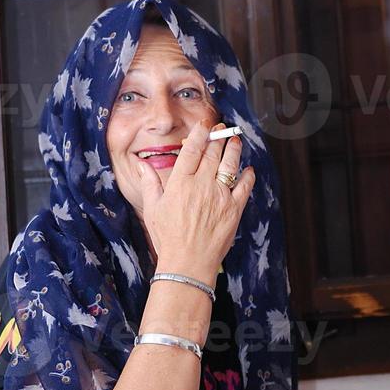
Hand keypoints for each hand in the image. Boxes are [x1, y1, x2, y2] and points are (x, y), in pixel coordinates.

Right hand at [139, 119, 254, 282]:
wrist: (188, 263)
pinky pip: (244, 186)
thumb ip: (149, 183)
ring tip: (235, 140)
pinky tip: (248, 169)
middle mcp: (201, 185)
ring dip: (234, 149)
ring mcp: (220, 196)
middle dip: (218, 137)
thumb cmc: (167, 238)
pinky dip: (247, 175)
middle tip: (221, 128)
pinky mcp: (234, 209)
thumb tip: (141, 165)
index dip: (199, 133)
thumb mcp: (152, 209)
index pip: (192, 149)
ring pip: (230, 164)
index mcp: (180, 183)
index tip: (204, 125)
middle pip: (213, 153)